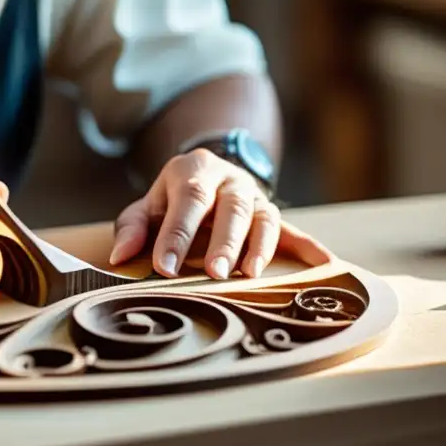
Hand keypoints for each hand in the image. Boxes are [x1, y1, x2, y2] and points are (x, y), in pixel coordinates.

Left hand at [108, 149, 330, 279]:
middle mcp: (228, 179)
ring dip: (258, 246)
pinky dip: (308, 246)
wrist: (204, 173)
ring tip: (249, 274)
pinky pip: (291, 229)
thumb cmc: (170, 200)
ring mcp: (254, 195)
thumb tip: (121, 257)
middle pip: (230, 208)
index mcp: (192, 171)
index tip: (164, 266)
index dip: (175, 234)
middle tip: (213, 272)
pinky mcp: (272, 213)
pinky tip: (324, 263)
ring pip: (263, 216)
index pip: (186, 200)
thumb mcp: (146, 206)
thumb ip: (133, 228)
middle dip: (222, 241)